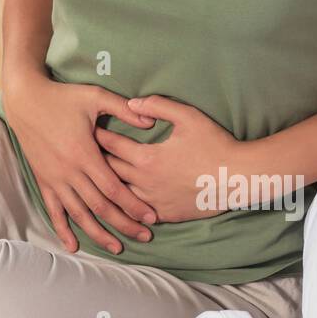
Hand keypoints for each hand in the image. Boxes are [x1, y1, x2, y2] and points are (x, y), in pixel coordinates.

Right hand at [2, 73, 160, 253]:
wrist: (25, 100)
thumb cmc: (63, 96)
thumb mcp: (95, 96)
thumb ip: (124, 109)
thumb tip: (152, 121)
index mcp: (84, 153)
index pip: (114, 189)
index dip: (134, 205)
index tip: (152, 217)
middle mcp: (69, 171)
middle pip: (101, 207)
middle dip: (125, 224)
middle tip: (146, 237)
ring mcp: (54, 178)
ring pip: (79, 214)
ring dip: (98, 233)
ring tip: (117, 247)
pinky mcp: (43, 180)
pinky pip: (54, 210)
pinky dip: (62, 230)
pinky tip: (73, 246)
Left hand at [94, 94, 247, 223]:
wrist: (239, 178)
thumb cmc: (214, 144)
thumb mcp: (187, 116)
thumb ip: (157, 105)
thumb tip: (132, 103)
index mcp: (146, 158)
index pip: (110, 145)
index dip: (96, 136)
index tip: (83, 130)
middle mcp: (144, 182)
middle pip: (108, 171)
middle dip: (93, 161)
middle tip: (78, 153)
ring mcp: (153, 201)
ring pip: (118, 196)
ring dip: (104, 187)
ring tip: (90, 179)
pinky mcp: (165, 215)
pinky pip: (137, 212)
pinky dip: (124, 207)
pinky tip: (115, 204)